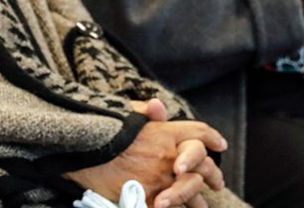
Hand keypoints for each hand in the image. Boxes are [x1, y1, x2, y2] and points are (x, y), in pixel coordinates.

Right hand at [65, 112, 226, 207]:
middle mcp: (168, 156)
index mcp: (164, 132)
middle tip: (217, 182)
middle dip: (213, 174)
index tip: (220, 144)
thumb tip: (159, 106)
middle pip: (202, 165)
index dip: (212, 138)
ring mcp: (160, 179)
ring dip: (198, 200)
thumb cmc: (100, 131)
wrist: (83, 151)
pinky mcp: (149, 198)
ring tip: (201, 206)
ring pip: (191, 191)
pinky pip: (172, 207)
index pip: (198, 132)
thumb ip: (144, 112)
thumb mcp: (122, 114)